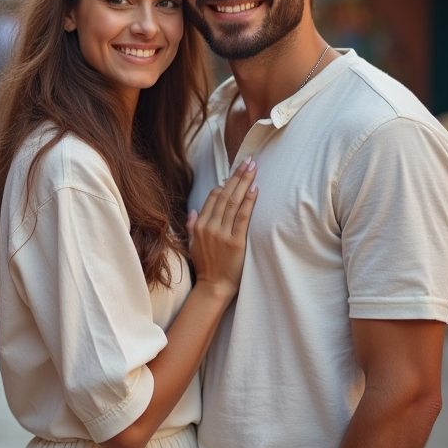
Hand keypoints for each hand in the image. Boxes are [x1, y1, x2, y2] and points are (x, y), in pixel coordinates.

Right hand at [186, 157, 257, 301]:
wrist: (213, 287)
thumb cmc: (206, 267)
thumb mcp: (192, 245)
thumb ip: (193, 226)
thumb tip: (194, 211)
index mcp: (200, 226)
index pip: (213, 198)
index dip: (226, 183)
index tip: (236, 171)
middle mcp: (210, 227)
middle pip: (225, 195)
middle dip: (237, 176)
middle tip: (249, 160)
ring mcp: (222, 234)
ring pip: (233, 202)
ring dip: (244, 183)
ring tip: (253, 168)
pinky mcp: (236, 242)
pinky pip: (242, 217)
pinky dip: (249, 201)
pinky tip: (254, 188)